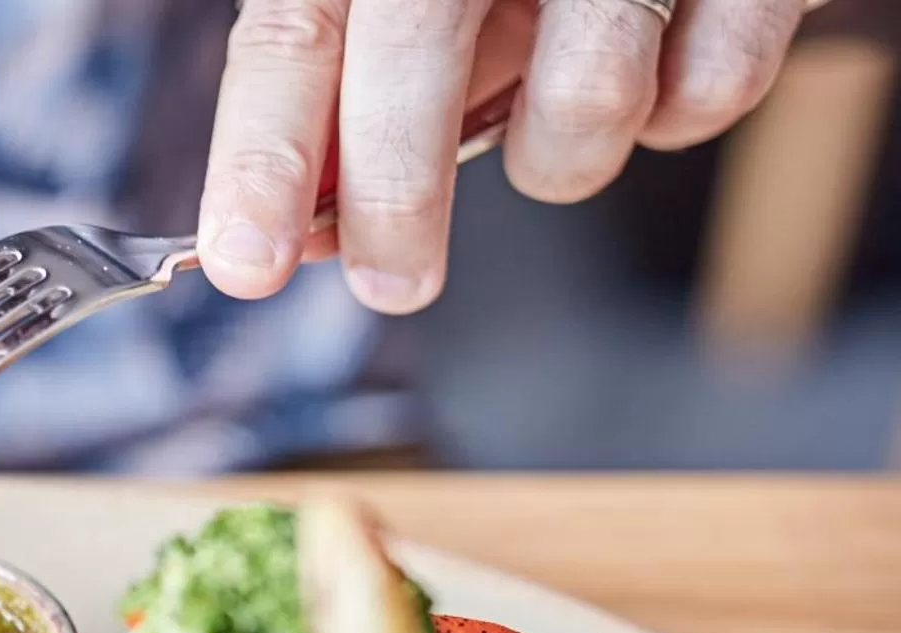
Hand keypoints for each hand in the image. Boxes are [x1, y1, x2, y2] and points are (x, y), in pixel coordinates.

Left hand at [198, 0, 808, 314]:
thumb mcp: (411, 15)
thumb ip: (353, 109)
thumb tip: (301, 235)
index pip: (293, 34)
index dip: (262, 155)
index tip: (247, 262)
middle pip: (413, 53)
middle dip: (396, 198)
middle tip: (393, 284)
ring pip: (584, 97)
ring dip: (560, 154)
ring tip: (558, 116)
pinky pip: (708, 93)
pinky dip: (676, 116)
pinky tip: (655, 70)